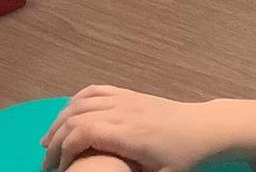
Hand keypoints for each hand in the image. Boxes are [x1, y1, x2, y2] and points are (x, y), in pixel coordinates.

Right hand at [42, 86, 226, 170]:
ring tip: (49, 140)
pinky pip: (93, 91)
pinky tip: (68, 114)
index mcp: (129, 133)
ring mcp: (124, 99)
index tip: (61, 169)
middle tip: (48, 161)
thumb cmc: (186, 156)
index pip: (82, 134)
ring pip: (79, 102)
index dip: (64, 151)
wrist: (207, 128)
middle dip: (55, 139)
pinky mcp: (128, 93)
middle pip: (75, 118)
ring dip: (59, 120)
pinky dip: (75, 101)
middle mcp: (122, 111)